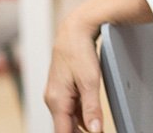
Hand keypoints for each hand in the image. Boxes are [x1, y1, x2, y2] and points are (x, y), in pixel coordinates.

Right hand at [45, 16, 105, 132]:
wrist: (74, 30)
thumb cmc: (79, 52)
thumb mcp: (90, 82)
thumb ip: (92, 108)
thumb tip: (95, 130)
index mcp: (57, 101)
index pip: (62, 132)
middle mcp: (53, 99)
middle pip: (65, 127)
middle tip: (98, 132)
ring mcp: (58, 94)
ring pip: (69, 118)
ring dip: (82, 126)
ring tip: (97, 129)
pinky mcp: (64, 88)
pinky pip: (72, 107)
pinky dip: (82, 115)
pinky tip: (92, 117)